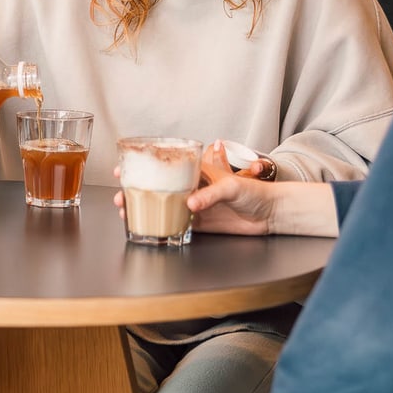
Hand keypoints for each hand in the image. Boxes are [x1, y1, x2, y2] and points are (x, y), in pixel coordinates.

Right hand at [111, 141, 277, 234]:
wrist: (272, 214)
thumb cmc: (256, 191)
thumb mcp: (233, 186)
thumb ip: (211, 194)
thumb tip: (190, 205)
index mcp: (199, 171)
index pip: (167, 164)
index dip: (145, 165)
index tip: (125, 168)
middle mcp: (194, 187)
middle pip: (160, 186)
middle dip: (138, 190)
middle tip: (120, 196)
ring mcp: (196, 205)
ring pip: (165, 206)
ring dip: (145, 208)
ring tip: (127, 212)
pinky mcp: (201, 224)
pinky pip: (177, 224)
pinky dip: (162, 225)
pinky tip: (147, 227)